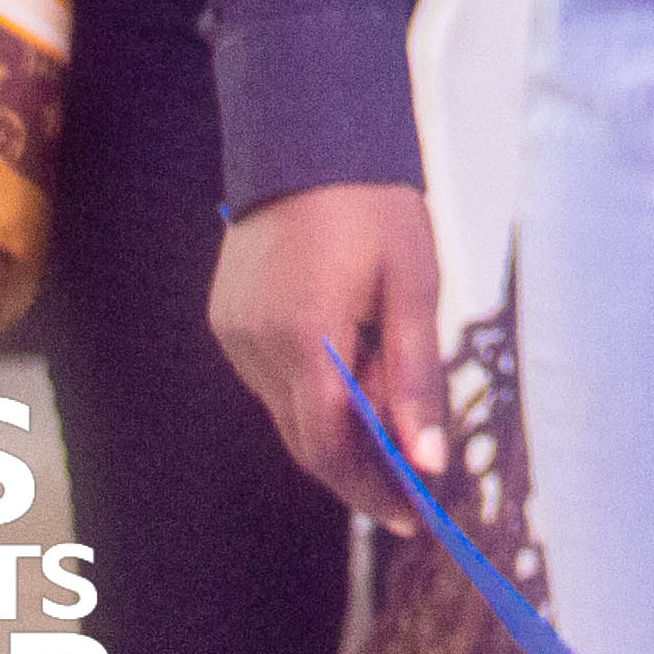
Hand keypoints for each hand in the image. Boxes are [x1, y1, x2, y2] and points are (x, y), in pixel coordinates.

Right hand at [209, 182, 445, 532]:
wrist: (305, 136)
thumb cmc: (371, 204)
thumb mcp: (414, 285)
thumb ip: (415, 377)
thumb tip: (426, 459)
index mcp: (305, 335)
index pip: (330, 445)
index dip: (371, 489)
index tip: (413, 517)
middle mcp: (255, 344)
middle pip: (304, 440)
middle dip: (358, 472)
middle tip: (411, 491)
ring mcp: (233, 334)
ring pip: (286, 414)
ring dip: (337, 429)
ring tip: (389, 412)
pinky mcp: (226, 321)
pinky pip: (271, 381)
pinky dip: (311, 394)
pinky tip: (352, 374)